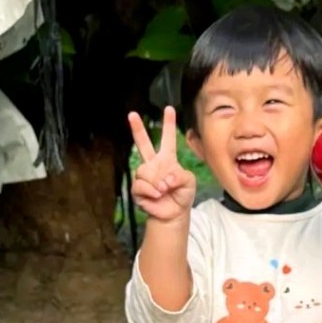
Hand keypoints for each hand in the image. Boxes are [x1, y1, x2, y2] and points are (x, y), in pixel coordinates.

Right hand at [128, 106, 195, 225]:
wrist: (174, 213)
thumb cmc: (182, 195)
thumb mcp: (189, 182)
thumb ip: (180, 175)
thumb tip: (164, 178)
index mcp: (167, 159)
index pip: (168, 139)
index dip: (169, 124)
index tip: (169, 109)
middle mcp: (154, 164)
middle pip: (143, 144)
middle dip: (137, 128)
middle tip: (132, 114)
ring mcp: (145, 176)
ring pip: (143, 170)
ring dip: (156, 182)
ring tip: (164, 190)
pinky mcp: (138, 189)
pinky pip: (140, 185)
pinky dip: (150, 191)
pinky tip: (157, 195)